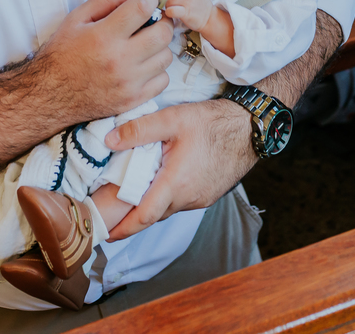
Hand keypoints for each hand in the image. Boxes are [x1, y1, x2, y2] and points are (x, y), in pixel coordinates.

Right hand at [35, 0, 173, 120]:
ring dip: (159, 47)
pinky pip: (163, 80)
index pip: (142, 8)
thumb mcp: (76, 18)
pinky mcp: (133, 100)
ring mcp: (128, 83)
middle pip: (163, 33)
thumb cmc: (62, 54)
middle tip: (153, 21)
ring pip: (166, 57)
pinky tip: (143, 66)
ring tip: (145, 45)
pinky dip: (157, 71)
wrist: (49, 95)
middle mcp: (119, 60)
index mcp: (103, 36)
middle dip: (162, 22)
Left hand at [104, 97, 253, 239]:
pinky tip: (160, 186)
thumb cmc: (212, 123)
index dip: (122, 229)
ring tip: (133, 197)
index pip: (143, 217)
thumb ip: (138, 130)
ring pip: (168, 210)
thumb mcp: (172, 119)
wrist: (249, 128)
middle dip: (132, 218)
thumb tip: (109, 141)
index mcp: (175, 183)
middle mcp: (188, 198)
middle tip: (111, 215)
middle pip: (153, 216)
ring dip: (151, 207)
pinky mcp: (208, 196)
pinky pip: (181, 204)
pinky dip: (167, 200)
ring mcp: (200, 199)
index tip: (105, 235)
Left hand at [164, 0, 213, 30]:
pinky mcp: (185, 13)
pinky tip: (171, 13)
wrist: (209, 19)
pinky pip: (171, 10)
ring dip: (168, 5)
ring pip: (170, 0)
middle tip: (173, 2)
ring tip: (172, 8)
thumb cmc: (202, 6)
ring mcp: (188, 3)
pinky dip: (169, 12)